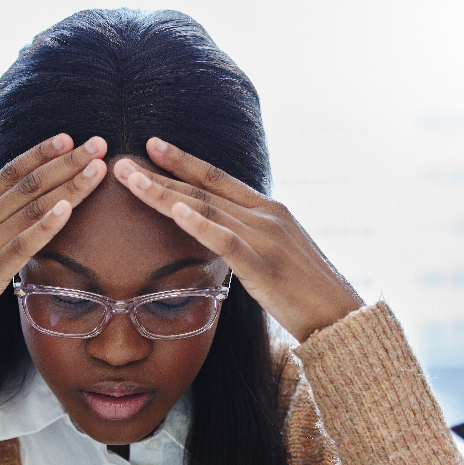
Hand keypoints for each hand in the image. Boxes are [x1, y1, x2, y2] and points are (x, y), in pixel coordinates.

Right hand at [0, 134, 109, 347]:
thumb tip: (15, 210)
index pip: (10, 172)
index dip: (42, 153)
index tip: (69, 139)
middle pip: (28, 184)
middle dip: (67, 162)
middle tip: (99, 144)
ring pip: (31, 208)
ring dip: (69, 186)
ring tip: (97, 170)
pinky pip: (20, 246)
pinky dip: (45, 226)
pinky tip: (67, 209)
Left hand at [114, 138, 362, 342]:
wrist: (342, 318)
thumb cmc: (307, 293)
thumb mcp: (275, 255)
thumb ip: (249, 239)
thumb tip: (221, 235)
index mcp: (270, 211)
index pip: (219, 179)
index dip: (184, 161)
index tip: (152, 145)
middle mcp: (268, 216)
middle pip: (204, 189)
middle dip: (160, 174)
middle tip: (121, 162)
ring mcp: (268, 239)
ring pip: (208, 209)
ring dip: (165, 194)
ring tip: (132, 181)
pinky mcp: (266, 268)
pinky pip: (228, 242)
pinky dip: (200, 225)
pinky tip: (175, 213)